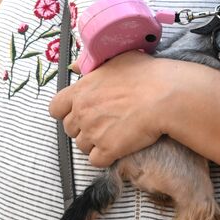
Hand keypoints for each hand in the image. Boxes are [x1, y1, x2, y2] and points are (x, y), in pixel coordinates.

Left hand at [47, 52, 166, 167]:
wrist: (164, 96)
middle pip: (69, 129)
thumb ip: (91, 65)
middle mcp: (81, 113)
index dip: (64, 112)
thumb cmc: (144, 74)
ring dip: (94, 143)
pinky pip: (96, 161)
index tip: (77, 111)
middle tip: (101, 123)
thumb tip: (74, 67)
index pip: (55, 108)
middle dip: (82, 128)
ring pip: (82, 146)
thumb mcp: (114, 58)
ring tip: (112, 135)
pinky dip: (104, 157)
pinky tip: (117, 147)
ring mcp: (93, 133)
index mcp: (80, 91)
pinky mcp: (108, 150)